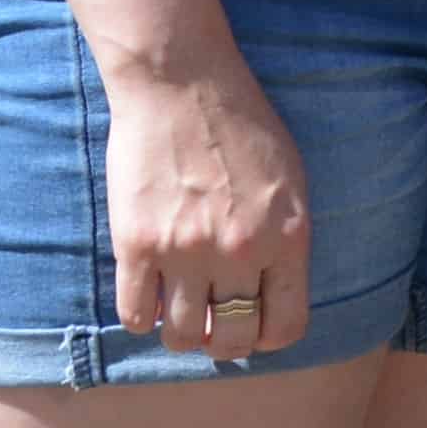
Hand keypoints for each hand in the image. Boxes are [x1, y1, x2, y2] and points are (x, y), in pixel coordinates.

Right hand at [105, 56, 308, 362]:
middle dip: (226, 341)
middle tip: (215, 322)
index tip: (256, 325)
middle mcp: (240, 251)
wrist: (183, 86)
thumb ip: (284, 238)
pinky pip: (136, 315)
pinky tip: (150, 295)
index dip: (269, 336)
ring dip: (183, 333)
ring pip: (182, 337)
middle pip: (233, 340)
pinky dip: (143, 317)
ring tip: (181, 310)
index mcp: (288, 236)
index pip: (286, 324)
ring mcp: (185, 251)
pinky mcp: (137, 244)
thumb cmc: (243, 127)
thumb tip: (270, 291)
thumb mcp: (290, 180)